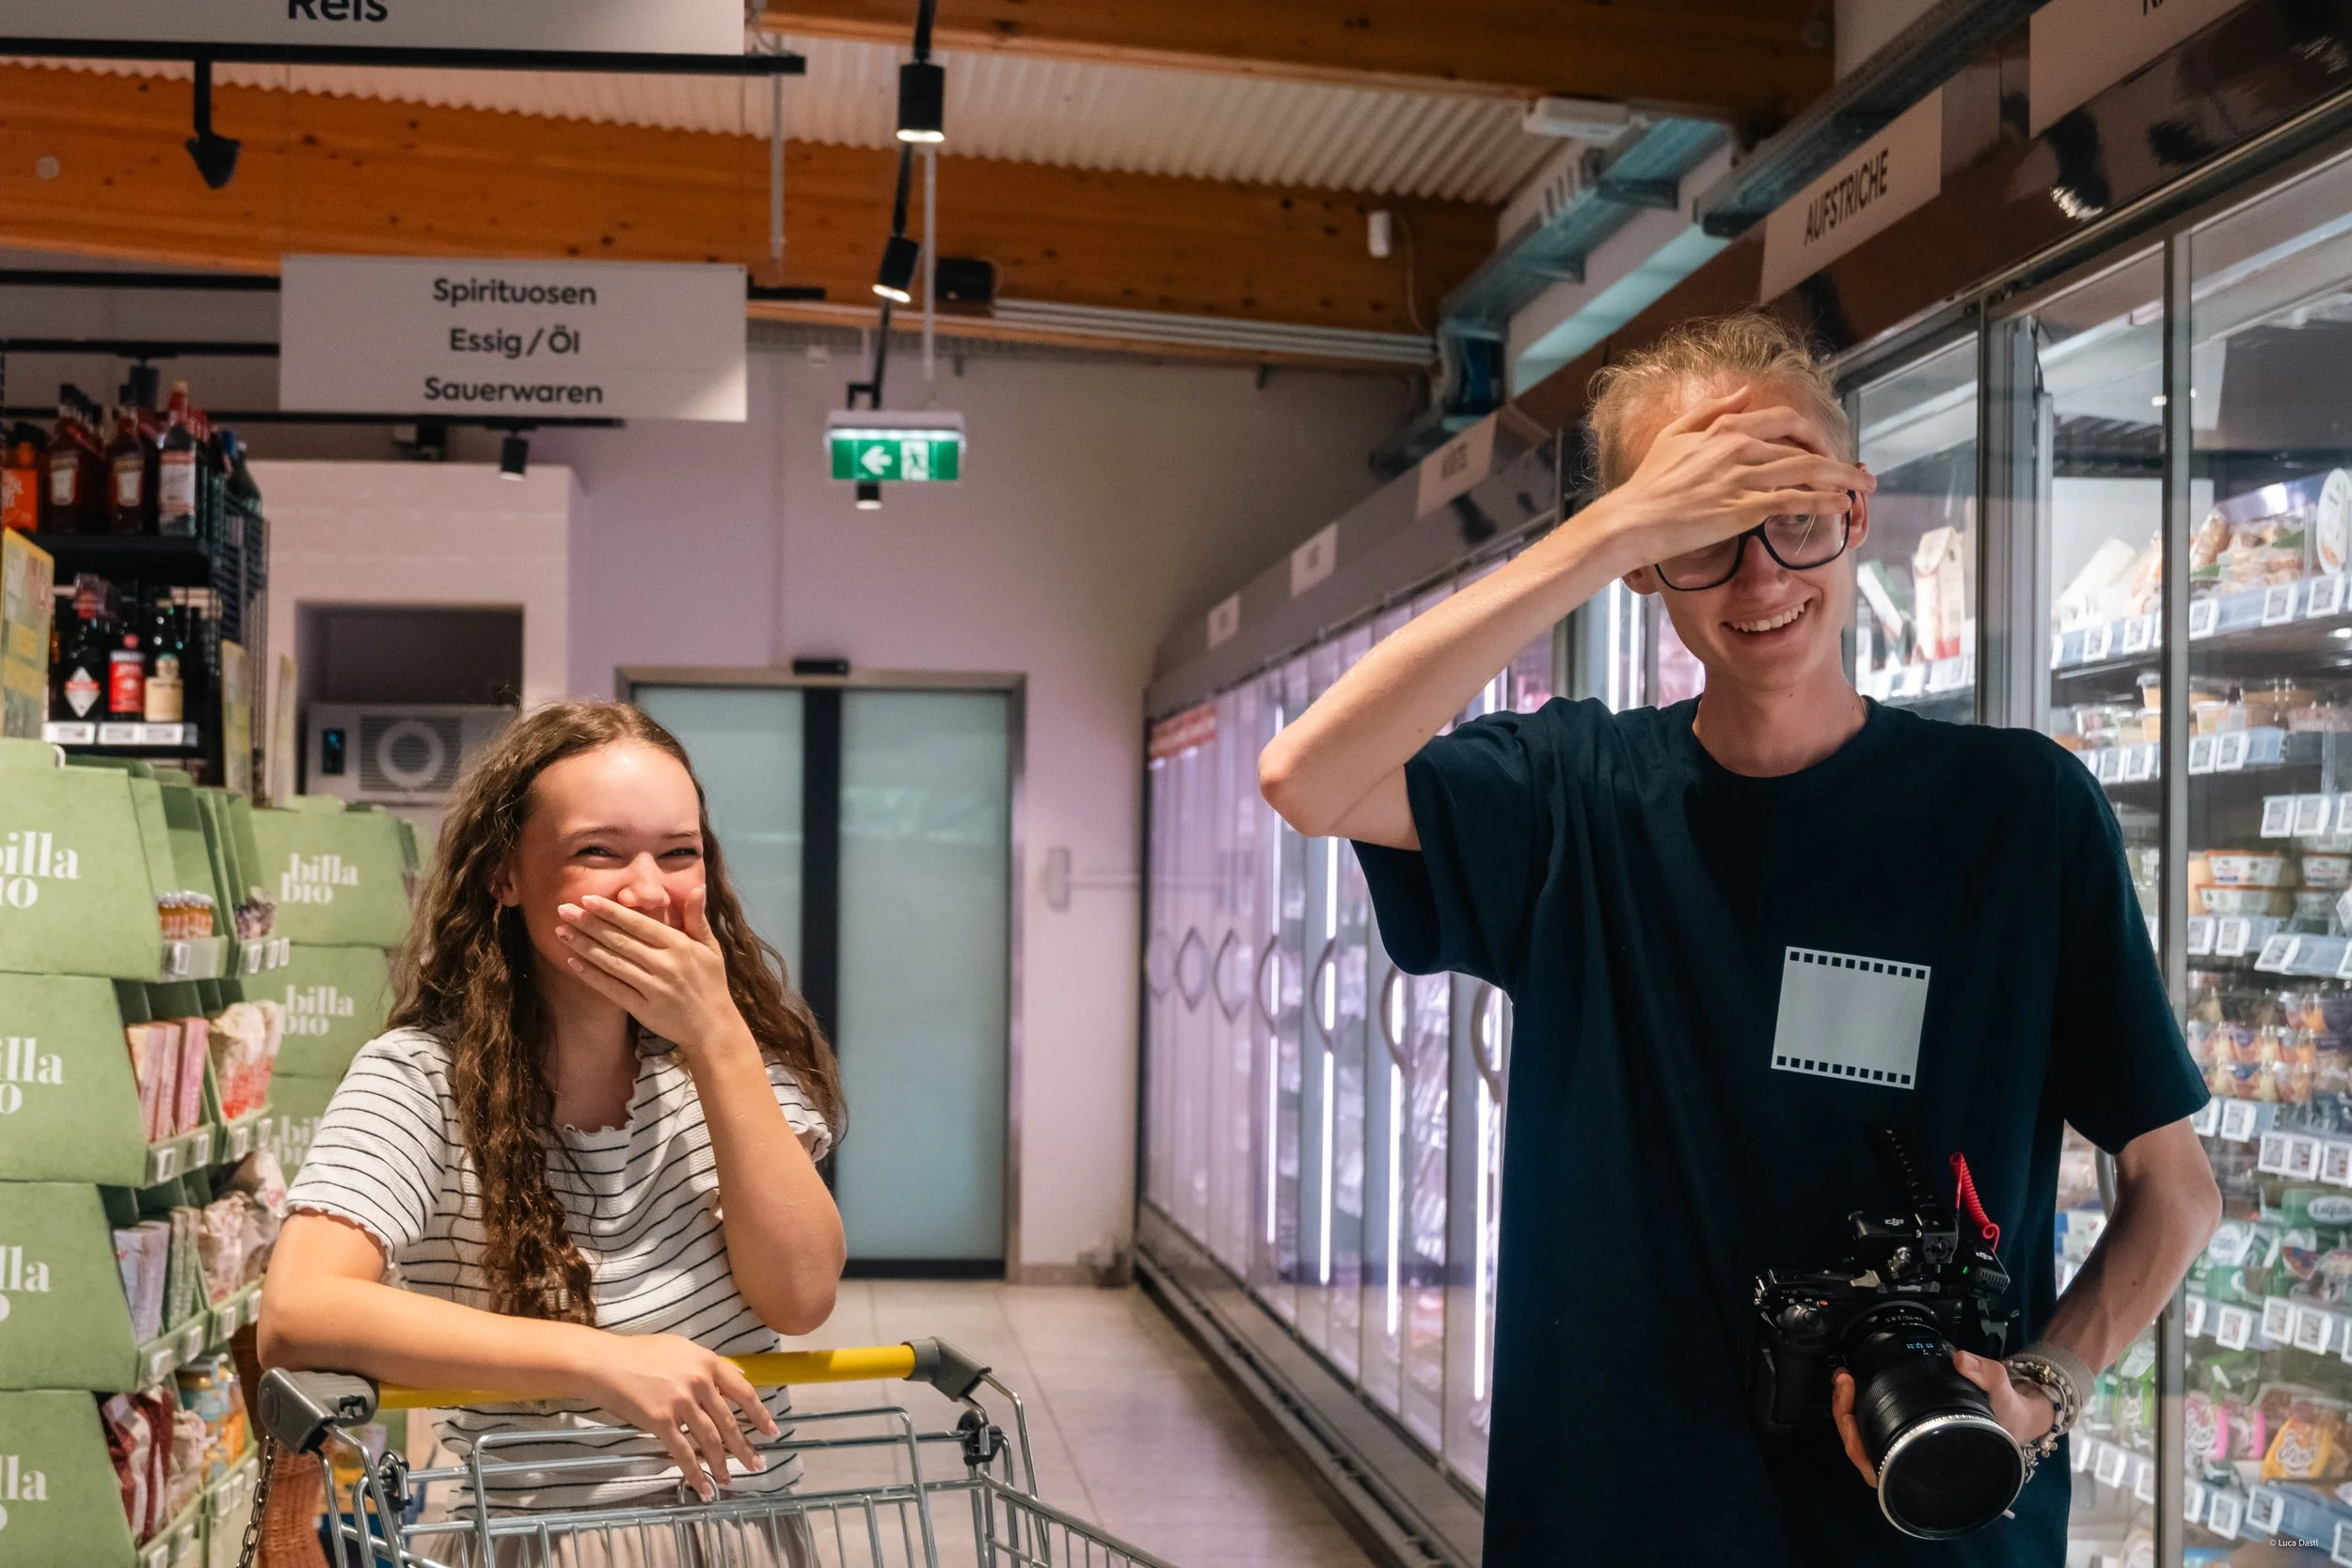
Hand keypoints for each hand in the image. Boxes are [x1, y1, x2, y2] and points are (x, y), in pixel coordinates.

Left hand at [555, 887, 747, 1061]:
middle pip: (619, 940)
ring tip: (561, 932)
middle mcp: (665, 964)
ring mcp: (653, 987)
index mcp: (679, 945)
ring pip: (612, 962)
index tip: (587, 899)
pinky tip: (573, 962)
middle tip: (562, 910)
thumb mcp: (710, 947)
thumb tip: (697, 887)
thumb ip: (697, 918)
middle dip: (589, 923)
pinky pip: (612, 988)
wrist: (713, 1027)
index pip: (638, 923)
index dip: (610, 911)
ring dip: (584, 946)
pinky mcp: (643, 1008)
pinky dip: (592, 975)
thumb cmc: (711, 983)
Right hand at [576, 1332, 777, 1500]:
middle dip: (745, 1447)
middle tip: (757, 1465)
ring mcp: (681, 1402)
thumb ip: (710, 1364)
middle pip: (729, 1421)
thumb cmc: (640, 1353)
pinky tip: (705, 1488)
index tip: (771, 1431)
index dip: (760, 1415)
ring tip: (731, 1480)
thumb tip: (738, 1377)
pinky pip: (683, 1453)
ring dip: (722, 1465)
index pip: (743, 1392)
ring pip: (709, 1440)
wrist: (605, 1362)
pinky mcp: (661, 1421)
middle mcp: (699, 1382)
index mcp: (707, 1362)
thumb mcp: (682, 1348)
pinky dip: (696, 1474)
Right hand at [1595, 389, 1873, 567]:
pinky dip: (1822, 502)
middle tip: (1855, 472)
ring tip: (1864, 486)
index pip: (1784, 420)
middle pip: (1805, 445)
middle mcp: (1740, 448)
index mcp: (1725, 429)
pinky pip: (1794, 501)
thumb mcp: (1675, 435)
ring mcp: (1743, 479)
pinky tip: (1841, 506)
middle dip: (1837, 456)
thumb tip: (1742, 392)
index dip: (1811, 433)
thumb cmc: (1649, 483)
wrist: (1632, 520)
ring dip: (1842, 477)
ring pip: (1807, 470)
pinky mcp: (1744, 509)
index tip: (1824, 448)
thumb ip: (1711, 411)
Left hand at [1831, 1351, 2053, 1486]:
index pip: (1876, 1468)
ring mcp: (1907, 1448)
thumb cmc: (2007, 1418)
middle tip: (1843, 1379)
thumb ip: (1986, 1375)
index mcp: (1929, 1467)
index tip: (1850, 1408)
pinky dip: (1861, 1407)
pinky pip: (1874, 1426)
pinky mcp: (1906, 1431)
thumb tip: (1962, 1360)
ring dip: (1849, 1410)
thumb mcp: (2002, 1394)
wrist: (2017, 1417)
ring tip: (1844, 1379)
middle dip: (1845, 1413)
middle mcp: (1913, 1462)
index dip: (1856, 1442)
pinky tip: (1856, 1385)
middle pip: (1861, 1450)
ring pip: (1863, 1439)